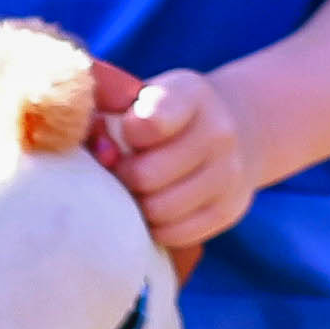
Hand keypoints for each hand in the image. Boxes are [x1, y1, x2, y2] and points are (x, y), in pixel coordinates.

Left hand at [99, 61, 259, 266]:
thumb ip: (104, 111)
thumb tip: (99, 152)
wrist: (228, 131)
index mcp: (190, 94)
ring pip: (159, 210)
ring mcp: (229, 173)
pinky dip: (157, 227)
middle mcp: (218, 132)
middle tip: (120, 171)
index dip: (125, 134)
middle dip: (123, 178)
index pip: (150, 123)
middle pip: (145, 176)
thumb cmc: (160, 116)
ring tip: (137, 191)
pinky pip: (176, 234)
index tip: (126, 132)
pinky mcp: (229, 209)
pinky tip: (156, 206)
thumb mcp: (137, 97)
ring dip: (138, 205)